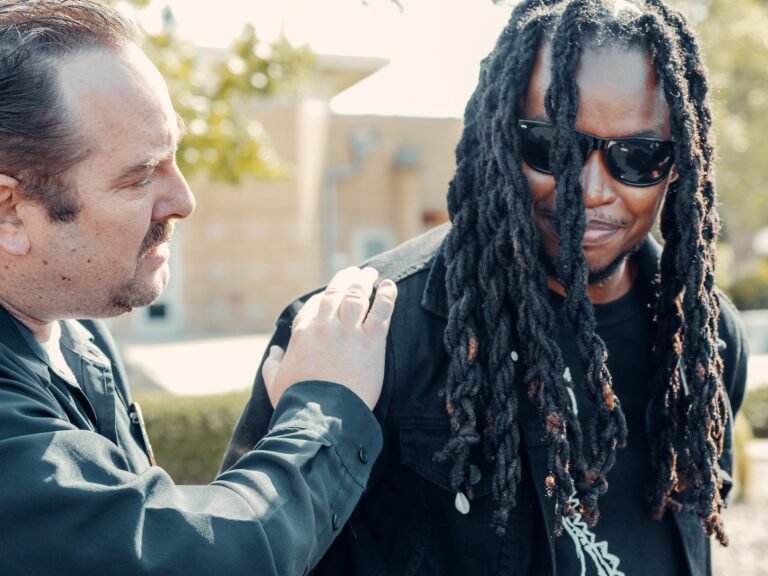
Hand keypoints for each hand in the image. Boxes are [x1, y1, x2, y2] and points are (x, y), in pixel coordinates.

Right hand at [262, 267, 396, 409]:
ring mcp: (349, 332)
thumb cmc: (296, 401)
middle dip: (346, 279)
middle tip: (355, 271)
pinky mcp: (371, 343)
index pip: (314, 305)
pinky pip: (381, 312)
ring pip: (358, 297)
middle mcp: (325, 326)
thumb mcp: (275, 381)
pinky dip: (387, 296)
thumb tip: (274, 351)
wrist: (320, 417)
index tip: (332, 294)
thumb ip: (273, 363)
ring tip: (370, 273)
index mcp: (303, 332)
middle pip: (337, 293)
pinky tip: (389, 286)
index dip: (324, 298)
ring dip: (364, 281)